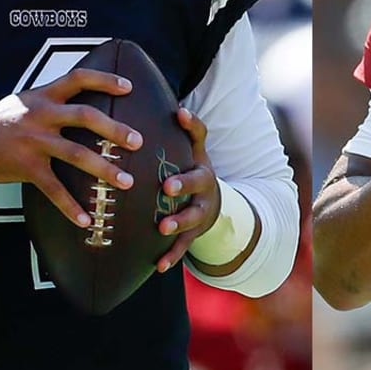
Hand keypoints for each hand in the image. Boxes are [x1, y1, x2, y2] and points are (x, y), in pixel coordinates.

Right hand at [0, 69, 142, 227]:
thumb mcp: (25, 101)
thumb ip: (52, 101)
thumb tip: (84, 104)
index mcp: (43, 96)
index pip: (78, 79)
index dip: (105, 80)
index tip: (130, 87)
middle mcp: (41, 115)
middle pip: (85, 116)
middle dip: (115, 129)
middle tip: (138, 142)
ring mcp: (33, 141)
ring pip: (76, 154)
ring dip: (104, 169)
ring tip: (127, 182)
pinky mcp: (26, 167)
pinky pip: (54, 189)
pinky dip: (71, 206)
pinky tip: (86, 219)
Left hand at [155, 108, 219, 272]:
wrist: (212, 205)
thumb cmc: (190, 171)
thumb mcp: (191, 150)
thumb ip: (183, 129)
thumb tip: (170, 103)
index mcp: (199, 159)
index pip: (199, 137)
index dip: (191, 124)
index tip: (179, 113)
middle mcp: (204, 184)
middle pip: (198, 181)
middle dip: (183, 183)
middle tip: (167, 186)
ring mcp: (201, 210)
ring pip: (192, 216)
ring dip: (178, 221)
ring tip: (163, 227)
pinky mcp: (194, 233)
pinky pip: (183, 246)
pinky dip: (171, 256)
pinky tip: (158, 266)